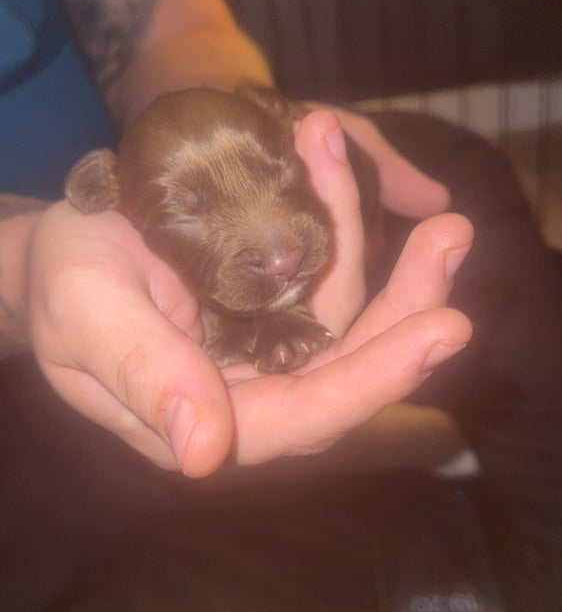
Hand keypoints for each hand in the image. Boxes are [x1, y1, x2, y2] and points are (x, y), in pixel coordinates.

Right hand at [26, 110, 471, 475]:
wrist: (57, 251)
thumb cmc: (61, 284)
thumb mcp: (88, 317)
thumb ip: (144, 377)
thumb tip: (203, 454)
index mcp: (205, 420)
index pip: (304, 415)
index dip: (375, 379)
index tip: (441, 328)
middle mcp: (254, 393)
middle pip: (350, 365)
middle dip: (408, 305)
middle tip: (453, 235)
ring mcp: (272, 347)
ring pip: (350, 312)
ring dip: (379, 243)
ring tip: (372, 161)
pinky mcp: (279, 303)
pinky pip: (326, 269)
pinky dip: (337, 215)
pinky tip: (331, 156)